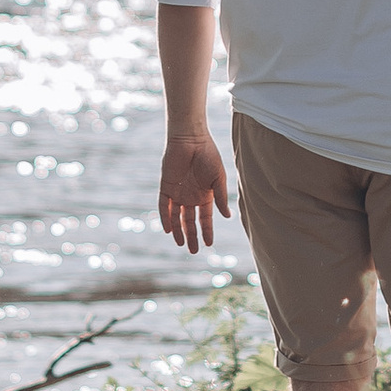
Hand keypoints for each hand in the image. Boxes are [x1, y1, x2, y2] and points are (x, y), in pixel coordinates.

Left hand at [159, 128, 228, 251]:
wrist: (191, 138)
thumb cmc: (208, 155)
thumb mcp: (218, 178)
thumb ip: (221, 197)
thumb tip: (228, 216)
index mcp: (205, 195)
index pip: (205, 218)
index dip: (207, 231)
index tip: (209, 244)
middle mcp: (190, 196)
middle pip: (190, 221)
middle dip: (192, 236)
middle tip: (194, 251)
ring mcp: (177, 192)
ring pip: (176, 216)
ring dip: (178, 230)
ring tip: (180, 244)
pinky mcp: (166, 186)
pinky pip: (163, 205)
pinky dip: (165, 217)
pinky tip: (168, 229)